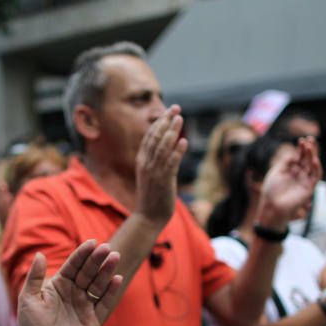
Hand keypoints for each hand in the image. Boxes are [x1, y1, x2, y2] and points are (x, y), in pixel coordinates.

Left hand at [16, 239, 122, 325]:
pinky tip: (117, 279)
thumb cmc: (31, 324)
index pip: (74, 265)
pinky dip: (111, 292)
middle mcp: (74, 291)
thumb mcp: (28, 298)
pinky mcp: (93, 319)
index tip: (92, 242)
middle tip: (107, 248)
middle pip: (88, 272)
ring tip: (114, 258)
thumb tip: (39, 254)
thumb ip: (34, 277)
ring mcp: (85, 304)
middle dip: (97, 260)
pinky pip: (104, 303)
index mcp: (60, 284)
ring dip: (107, 271)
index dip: (82, 253)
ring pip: (98, 284)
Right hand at [134, 105, 186, 225]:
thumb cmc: (152, 195)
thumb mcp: (150, 173)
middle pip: (156, 137)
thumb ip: (156, 159)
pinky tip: (184, 141)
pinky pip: (171, 163)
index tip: (170, 110)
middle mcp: (146, 163)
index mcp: (142, 160)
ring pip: (163, 147)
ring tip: (180, 118)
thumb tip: (166, 146)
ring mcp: (154, 172)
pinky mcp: (164, 181)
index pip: (150, 135)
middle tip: (176, 108)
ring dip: (172, 131)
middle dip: (166, 121)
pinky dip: (177, 152)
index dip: (160, 121)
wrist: (148, 216)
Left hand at [256, 137, 321, 227]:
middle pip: (307, 159)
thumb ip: (285, 162)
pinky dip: (316, 169)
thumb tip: (293, 154)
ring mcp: (305, 181)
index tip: (301, 140)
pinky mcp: (309, 189)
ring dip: (312, 156)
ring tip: (310, 146)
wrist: (271, 206)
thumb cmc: (271, 190)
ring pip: (312, 166)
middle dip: (309, 149)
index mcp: (292, 170)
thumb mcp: (276, 172)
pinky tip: (314, 160)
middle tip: (310, 138)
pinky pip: (315, 177)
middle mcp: (300, 174)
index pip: (299, 156)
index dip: (301, 148)